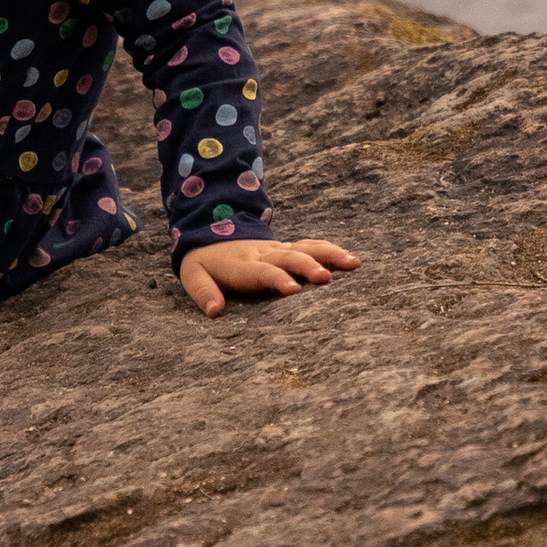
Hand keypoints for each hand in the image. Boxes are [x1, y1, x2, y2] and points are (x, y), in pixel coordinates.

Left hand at [179, 236, 360, 315]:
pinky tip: (351, 259)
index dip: (277, 278)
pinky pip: (310, 246)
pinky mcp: (286, 248)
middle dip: (307, 266)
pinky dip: (330, 250)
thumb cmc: (204, 263)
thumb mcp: (193, 276)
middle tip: (326, 278)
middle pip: (288, 257)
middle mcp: (263, 254)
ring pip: (305, 248)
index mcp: (241, 265)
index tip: (294, 289)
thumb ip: (203, 293)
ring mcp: (277, 249)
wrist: (210, 234)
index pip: (261, 271)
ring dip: (328, 254)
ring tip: (352, 263)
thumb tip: (214, 311)